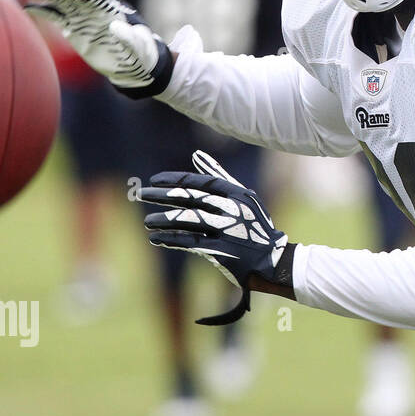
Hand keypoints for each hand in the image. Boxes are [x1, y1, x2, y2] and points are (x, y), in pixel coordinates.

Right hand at [22, 0, 172, 96]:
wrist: (132, 66)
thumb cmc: (140, 54)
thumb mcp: (138, 48)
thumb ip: (129, 38)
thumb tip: (115, 27)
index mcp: (111, 10)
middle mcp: (95, 10)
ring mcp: (83, 18)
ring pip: (63, 2)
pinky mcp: (74, 28)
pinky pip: (57, 16)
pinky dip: (44, 11)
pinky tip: (29, 8)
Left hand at [139, 151, 293, 325]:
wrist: (273, 260)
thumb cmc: (253, 226)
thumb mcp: (241, 197)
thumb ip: (218, 176)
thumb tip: (196, 155)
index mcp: (237, 194)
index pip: (201, 182)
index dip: (175, 180)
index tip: (154, 180)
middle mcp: (232, 209)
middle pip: (192, 198)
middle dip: (163, 195)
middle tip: (141, 194)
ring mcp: (227, 230)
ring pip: (188, 220)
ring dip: (164, 220)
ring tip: (147, 221)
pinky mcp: (222, 251)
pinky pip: (191, 242)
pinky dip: (171, 239)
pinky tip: (156, 238)